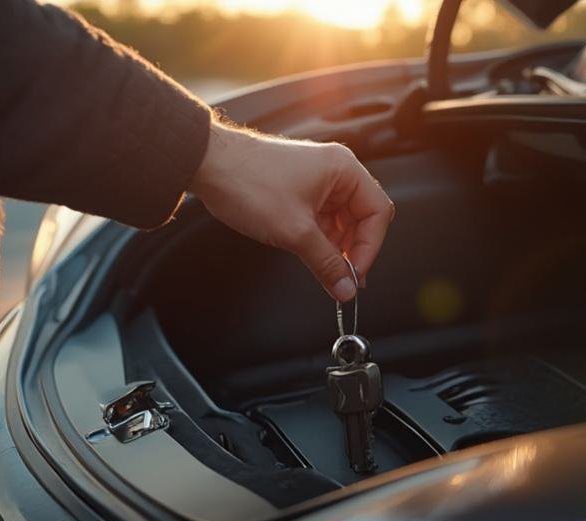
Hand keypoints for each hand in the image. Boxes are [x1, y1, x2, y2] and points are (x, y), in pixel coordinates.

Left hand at [190, 123, 393, 301]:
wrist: (207, 165)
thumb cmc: (248, 181)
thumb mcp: (294, 231)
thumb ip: (326, 263)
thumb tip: (346, 288)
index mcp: (344, 169)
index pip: (378, 212)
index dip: (370, 247)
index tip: (355, 274)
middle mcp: (336, 171)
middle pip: (364, 218)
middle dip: (354, 250)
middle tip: (344, 279)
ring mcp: (319, 180)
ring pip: (343, 222)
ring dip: (337, 248)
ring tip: (326, 270)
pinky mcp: (303, 190)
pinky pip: (324, 219)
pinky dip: (322, 240)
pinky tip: (314, 257)